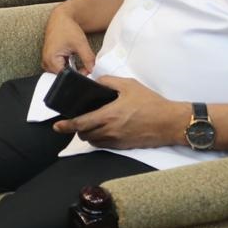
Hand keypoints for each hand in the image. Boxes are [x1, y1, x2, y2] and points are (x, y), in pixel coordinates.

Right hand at [41, 3, 95, 74]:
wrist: (61, 18)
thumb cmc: (67, 27)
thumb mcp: (80, 43)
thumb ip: (88, 59)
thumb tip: (93, 71)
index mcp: (51, 59)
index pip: (66, 76)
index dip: (78, 75)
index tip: (86, 69)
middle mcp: (46, 62)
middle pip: (63, 75)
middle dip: (75, 72)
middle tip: (83, 63)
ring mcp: (47, 61)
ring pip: (62, 72)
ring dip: (71, 68)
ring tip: (74, 56)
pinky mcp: (49, 59)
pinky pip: (59, 68)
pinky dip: (67, 64)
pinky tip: (71, 56)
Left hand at [51, 76, 183, 148]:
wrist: (170, 122)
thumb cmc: (151, 102)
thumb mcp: (129, 85)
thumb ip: (109, 81)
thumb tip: (97, 82)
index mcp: (109, 115)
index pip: (81, 123)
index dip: (66, 126)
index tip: (57, 126)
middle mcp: (111, 130)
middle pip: (85, 134)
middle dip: (77, 129)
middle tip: (76, 121)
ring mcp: (118, 140)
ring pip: (94, 141)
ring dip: (88, 135)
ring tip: (89, 124)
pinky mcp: (125, 146)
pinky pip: (105, 145)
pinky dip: (100, 139)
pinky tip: (103, 130)